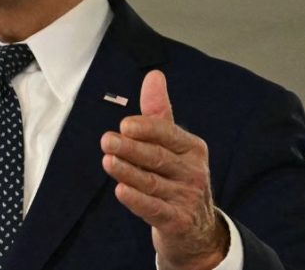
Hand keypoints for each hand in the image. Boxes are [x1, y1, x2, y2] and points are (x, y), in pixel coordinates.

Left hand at [100, 70, 227, 269]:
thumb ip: (159, 113)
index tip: (125, 125)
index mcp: (192, 148)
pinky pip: (154, 208)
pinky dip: (137, 200)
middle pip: (158, 157)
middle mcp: (193, 172)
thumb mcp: (173, 146)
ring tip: (108, 161)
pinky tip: (120, 191)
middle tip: (107, 140)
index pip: (168, 134)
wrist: (198, 230)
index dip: (146, 129)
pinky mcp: (178, 221)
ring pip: (152, 182)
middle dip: (131, 148)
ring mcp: (187, 198)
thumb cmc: (178, 178)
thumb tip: (153, 75)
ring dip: (128, 172)